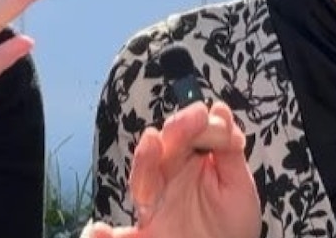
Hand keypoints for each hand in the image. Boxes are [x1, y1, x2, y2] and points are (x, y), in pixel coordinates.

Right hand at [81, 101, 259, 237]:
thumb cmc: (232, 226)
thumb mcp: (238, 186)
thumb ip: (228, 152)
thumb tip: (220, 111)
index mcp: (187, 164)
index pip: (185, 135)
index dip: (194, 123)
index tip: (206, 115)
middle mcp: (166, 181)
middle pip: (161, 150)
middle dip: (175, 133)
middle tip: (192, 119)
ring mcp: (154, 208)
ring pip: (143, 180)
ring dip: (145, 161)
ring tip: (151, 142)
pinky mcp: (146, 235)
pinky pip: (119, 237)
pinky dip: (103, 236)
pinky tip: (98, 231)